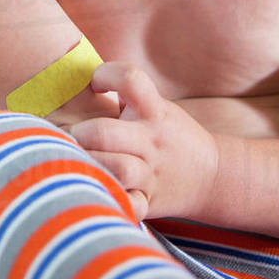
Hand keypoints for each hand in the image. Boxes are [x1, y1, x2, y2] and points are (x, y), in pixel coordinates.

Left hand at [59, 62, 219, 221]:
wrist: (212, 176)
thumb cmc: (169, 135)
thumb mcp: (156, 107)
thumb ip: (125, 94)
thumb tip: (78, 72)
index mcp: (154, 111)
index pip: (131, 80)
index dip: (106, 74)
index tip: (95, 82)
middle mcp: (152, 140)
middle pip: (105, 133)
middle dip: (78, 133)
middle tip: (66, 134)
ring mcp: (150, 173)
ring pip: (116, 169)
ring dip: (88, 165)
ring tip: (74, 161)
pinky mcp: (148, 201)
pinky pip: (129, 206)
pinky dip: (113, 201)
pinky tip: (98, 192)